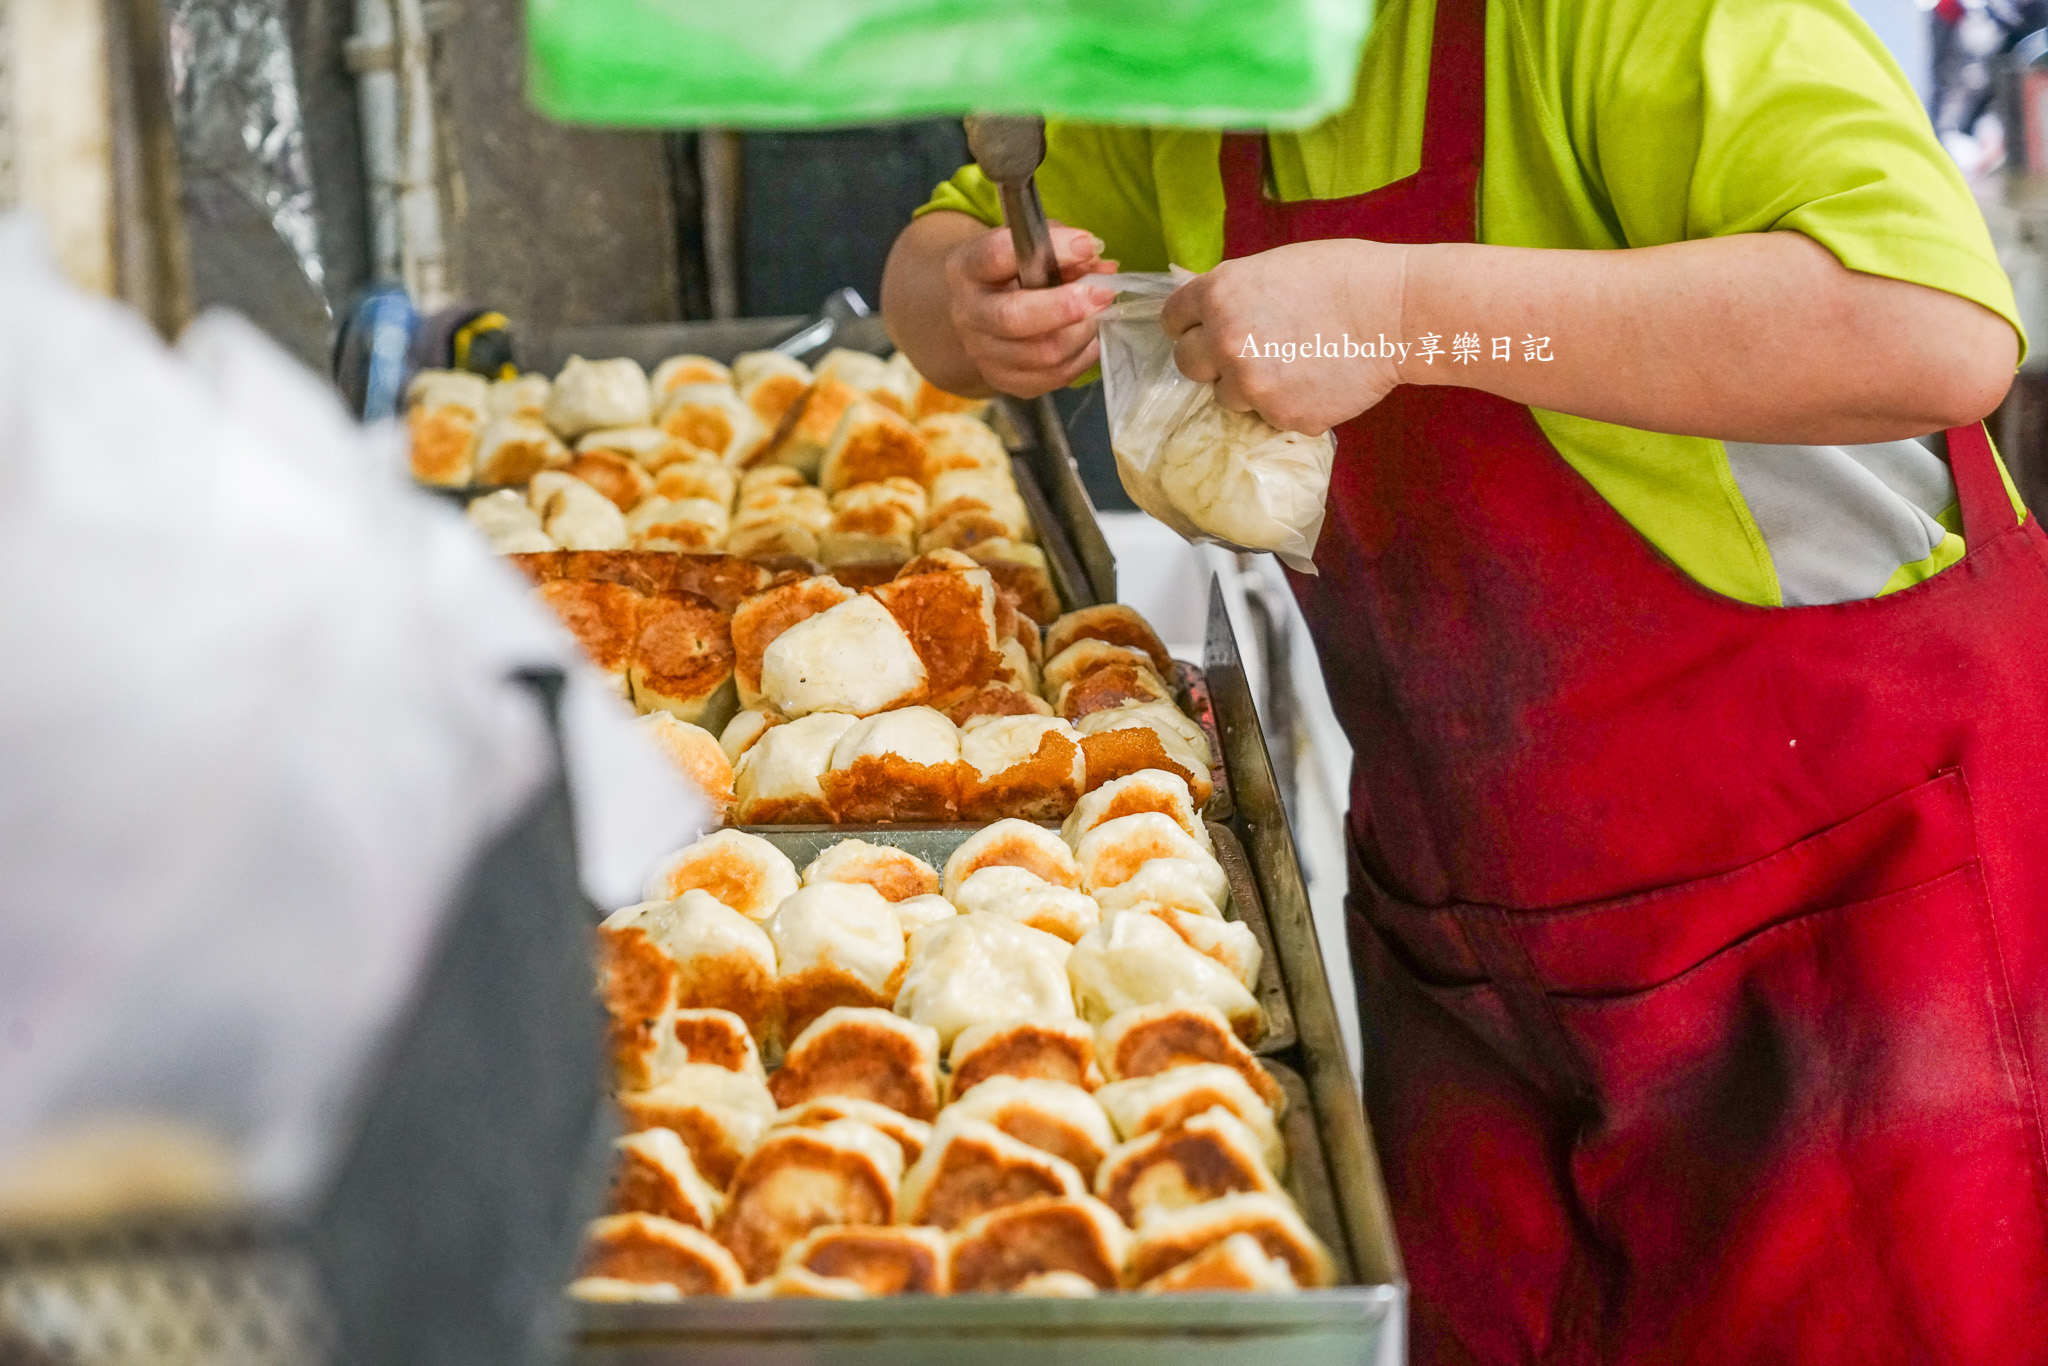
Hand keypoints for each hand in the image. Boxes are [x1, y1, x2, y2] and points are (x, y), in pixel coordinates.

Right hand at [944, 221, 1118, 396]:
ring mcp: (983, 353)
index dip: (1050, 251)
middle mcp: (968, 314)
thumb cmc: (1009, 271)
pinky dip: (1082, 357)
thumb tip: (1103, 268)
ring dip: (1082, 332)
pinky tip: (1089, 338)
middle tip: (1104, 293)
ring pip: (1043, 354)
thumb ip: (1062, 249)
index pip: (998, 256)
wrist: (977, 312)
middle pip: (1014, 318)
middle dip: (1066, 307)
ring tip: (1099, 314)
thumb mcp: (1028, 247)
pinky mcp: (1003, 380)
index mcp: (967, 269)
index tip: (1086, 246)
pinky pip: (1053, 377)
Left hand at [1161, 239, 1409, 433]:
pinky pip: (1268, 416)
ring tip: (1291, 363)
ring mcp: (1251, 386)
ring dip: (1248, 385)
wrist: (1396, 313)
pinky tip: (1314, 379)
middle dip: (1210, 359)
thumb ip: (1230, 291)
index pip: (1173, 319)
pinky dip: (1285, 404)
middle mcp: (1225, 342)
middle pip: (1187, 364)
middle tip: (1245, 350)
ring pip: (1226, 396)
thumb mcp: (1273, 265)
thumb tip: (1198, 304)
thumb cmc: (1343, 276)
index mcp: (1218, 295)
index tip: (1205, 328)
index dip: (1190, 323)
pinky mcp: (1281, 417)